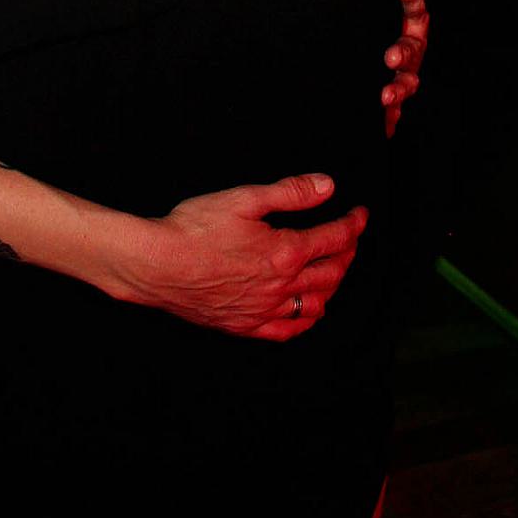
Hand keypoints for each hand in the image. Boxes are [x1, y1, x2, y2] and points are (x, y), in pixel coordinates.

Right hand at [119, 174, 367, 341]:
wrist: (157, 264)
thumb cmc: (194, 228)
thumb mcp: (244, 198)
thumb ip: (290, 192)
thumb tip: (328, 186)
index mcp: (285, 251)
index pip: (334, 238)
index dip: (353, 224)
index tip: (360, 214)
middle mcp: (282, 286)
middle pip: (333, 272)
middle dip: (348, 253)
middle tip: (350, 238)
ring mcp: (265, 310)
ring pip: (317, 304)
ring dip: (333, 285)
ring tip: (333, 270)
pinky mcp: (246, 326)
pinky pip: (289, 330)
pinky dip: (307, 320)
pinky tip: (308, 310)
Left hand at [382, 0, 427, 137]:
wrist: (364, 42)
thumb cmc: (374, 14)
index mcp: (410, 18)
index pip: (414, 2)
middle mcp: (411, 45)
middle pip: (412, 48)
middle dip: (403, 53)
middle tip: (391, 56)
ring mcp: (403, 70)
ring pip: (406, 81)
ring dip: (398, 89)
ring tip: (386, 96)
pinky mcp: (392, 93)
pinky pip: (393, 107)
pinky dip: (389, 117)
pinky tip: (384, 127)